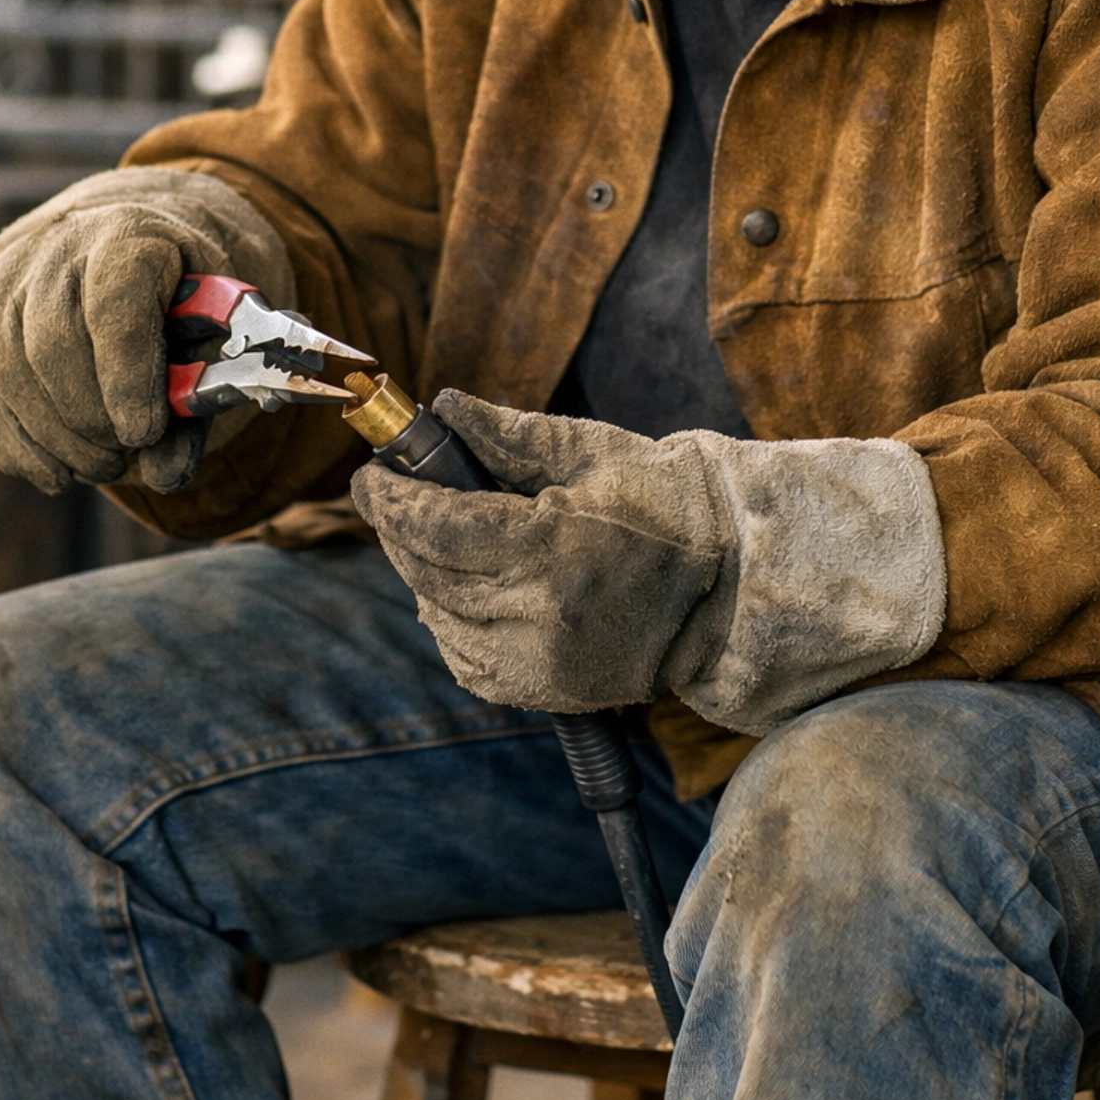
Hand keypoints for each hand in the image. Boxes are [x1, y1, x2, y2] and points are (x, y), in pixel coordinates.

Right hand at [0, 168, 292, 494]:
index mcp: (127, 234)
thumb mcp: (210, 328)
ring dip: (55, 442)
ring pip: (6, 374)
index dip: (126, 375)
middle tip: (124, 457)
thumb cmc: (171, 294)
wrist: (111, 242)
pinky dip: (12, 448)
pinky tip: (54, 469)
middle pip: (51, 343)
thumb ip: (196, 398)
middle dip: (90, 419)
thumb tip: (166, 473)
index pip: (113, 302)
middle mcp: (51, 246)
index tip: (144, 433)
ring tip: (100, 466)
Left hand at [353, 392, 945, 732]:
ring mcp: (543, 661)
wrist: (730, 585)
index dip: (392, 499)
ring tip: (430, 536)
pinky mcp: (549, 691)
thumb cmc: (665, 499)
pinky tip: (458, 590)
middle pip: (430, 571)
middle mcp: (540, 611)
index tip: (369, 474)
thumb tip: (439, 409)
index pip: (438, 525)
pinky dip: (447, 623)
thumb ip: (507, 434)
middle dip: (399, 530)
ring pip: (440, 618)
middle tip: (389, 494)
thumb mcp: (590, 450)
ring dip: (420, 576)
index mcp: (552, 544)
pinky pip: (466, 662)